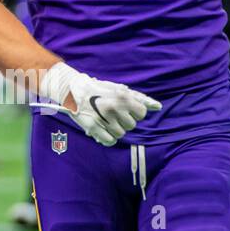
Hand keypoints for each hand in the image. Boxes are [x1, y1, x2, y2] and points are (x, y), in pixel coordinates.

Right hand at [39, 62, 161, 146]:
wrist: (71, 89)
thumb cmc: (98, 89)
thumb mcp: (118, 89)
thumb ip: (139, 98)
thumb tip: (158, 107)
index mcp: (122, 97)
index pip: (141, 114)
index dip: (134, 113)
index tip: (125, 109)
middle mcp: (114, 108)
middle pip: (131, 125)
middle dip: (123, 121)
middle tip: (112, 114)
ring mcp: (103, 118)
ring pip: (120, 134)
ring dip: (114, 130)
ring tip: (105, 120)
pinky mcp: (92, 127)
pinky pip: (109, 141)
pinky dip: (107, 138)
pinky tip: (102, 130)